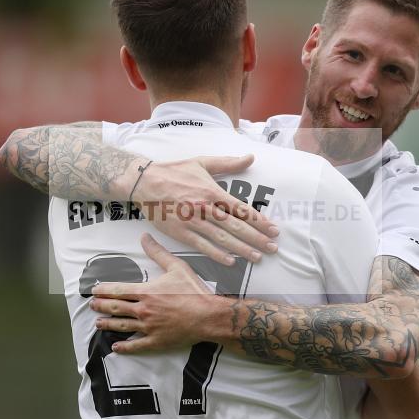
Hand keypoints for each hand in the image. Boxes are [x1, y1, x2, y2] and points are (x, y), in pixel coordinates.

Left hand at [91, 233, 231, 352]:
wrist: (208, 316)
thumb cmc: (194, 291)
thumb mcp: (176, 267)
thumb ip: (158, 252)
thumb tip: (145, 237)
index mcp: (146, 292)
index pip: (117, 291)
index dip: (103, 290)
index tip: (94, 290)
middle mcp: (143, 310)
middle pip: (115, 308)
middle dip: (101, 306)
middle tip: (92, 305)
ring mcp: (148, 327)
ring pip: (121, 326)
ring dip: (107, 324)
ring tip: (98, 323)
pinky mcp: (156, 341)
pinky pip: (135, 345)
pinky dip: (124, 347)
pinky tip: (115, 347)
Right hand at [133, 155, 278, 265]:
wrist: (145, 182)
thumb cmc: (175, 171)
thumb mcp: (202, 162)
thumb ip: (228, 163)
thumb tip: (250, 157)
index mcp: (212, 191)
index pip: (242, 210)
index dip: (259, 221)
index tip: (274, 230)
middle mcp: (205, 208)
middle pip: (236, 227)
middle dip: (257, 238)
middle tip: (273, 248)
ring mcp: (192, 221)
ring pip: (222, 239)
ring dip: (242, 249)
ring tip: (258, 258)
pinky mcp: (180, 232)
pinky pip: (202, 246)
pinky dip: (217, 255)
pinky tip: (231, 262)